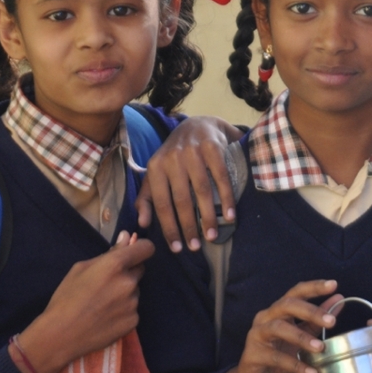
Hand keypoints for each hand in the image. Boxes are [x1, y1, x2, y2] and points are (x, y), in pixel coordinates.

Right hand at [12, 232, 154, 372]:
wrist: (60, 335)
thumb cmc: (66, 298)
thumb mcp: (80, 269)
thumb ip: (109, 252)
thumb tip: (126, 237)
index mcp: (116, 265)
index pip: (146, 248)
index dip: (141, 249)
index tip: (134, 252)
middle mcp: (129, 282)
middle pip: (140, 270)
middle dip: (128, 272)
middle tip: (108, 283)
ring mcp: (133, 303)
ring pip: (134, 291)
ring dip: (125, 293)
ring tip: (103, 304)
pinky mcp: (133, 321)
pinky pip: (133, 310)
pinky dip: (123, 311)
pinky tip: (106, 317)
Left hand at [136, 116, 244, 251]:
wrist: (199, 124)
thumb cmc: (176, 156)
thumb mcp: (156, 173)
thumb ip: (147, 197)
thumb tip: (142, 223)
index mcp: (155, 168)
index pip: (161, 203)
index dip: (168, 228)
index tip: (177, 248)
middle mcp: (172, 159)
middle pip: (181, 199)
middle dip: (188, 227)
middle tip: (195, 247)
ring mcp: (193, 152)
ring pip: (201, 190)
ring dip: (207, 216)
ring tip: (212, 236)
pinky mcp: (212, 147)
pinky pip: (220, 177)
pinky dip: (226, 198)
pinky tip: (229, 214)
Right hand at [218, 280, 342, 372]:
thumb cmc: (279, 354)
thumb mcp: (301, 336)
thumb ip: (317, 319)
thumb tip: (338, 299)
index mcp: (278, 310)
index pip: (296, 292)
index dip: (314, 287)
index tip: (333, 285)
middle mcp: (265, 317)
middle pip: (287, 305)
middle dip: (311, 311)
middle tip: (332, 321)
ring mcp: (256, 334)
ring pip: (278, 328)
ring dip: (302, 337)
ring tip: (320, 347)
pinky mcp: (252, 355)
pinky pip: (276, 358)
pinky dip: (295, 365)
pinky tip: (312, 372)